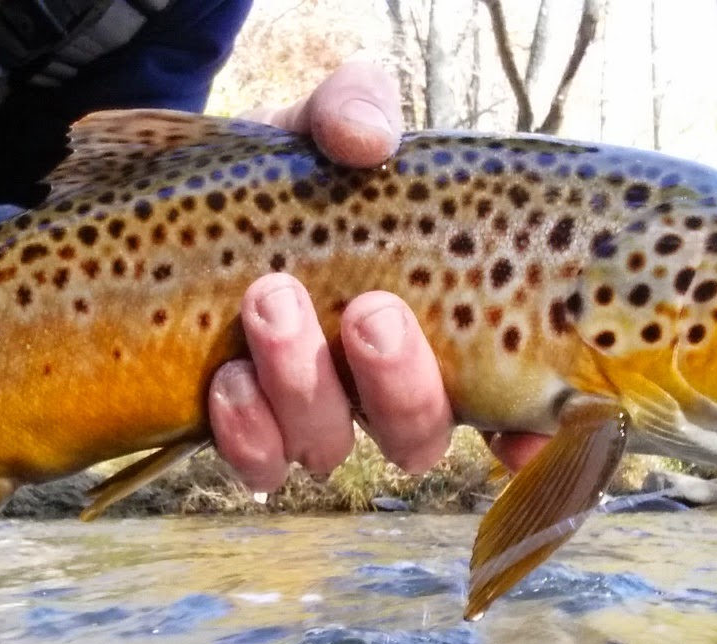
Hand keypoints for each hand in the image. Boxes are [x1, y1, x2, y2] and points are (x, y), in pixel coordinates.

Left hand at [208, 62, 542, 489]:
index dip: (525, 438)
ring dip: (304, 385)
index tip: (521, 429)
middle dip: (397, 382)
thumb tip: (368, 140)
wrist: (190, 192)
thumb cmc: (292, 170)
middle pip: (417, 437)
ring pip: (329, 448)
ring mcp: (314, 414)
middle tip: (369, 314)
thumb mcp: (326, 122)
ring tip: (271, 300)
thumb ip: (356, 108)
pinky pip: (257, 461)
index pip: (507, 409)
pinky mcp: (245, 427)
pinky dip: (247, 429)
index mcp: (439, 326)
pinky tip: (229, 376)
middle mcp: (382, 388)